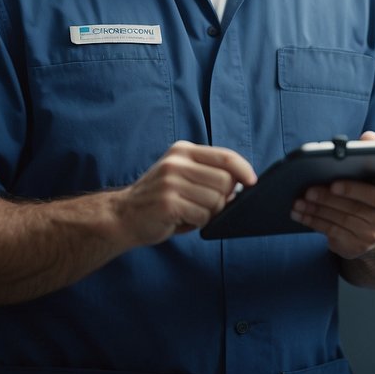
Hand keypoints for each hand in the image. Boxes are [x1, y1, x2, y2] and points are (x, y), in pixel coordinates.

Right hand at [115, 141, 256, 245]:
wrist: (122, 216)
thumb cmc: (159, 199)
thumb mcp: (181, 176)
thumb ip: (208, 175)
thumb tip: (241, 184)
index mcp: (182, 151)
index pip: (225, 156)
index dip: (244, 169)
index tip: (252, 182)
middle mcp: (176, 162)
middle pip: (225, 181)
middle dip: (223, 199)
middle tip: (207, 206)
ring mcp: (171, 181)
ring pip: (215, 200)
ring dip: (209, 213)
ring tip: (191, 212)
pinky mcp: (168, 202)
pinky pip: (202, 216)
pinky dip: (198, 222)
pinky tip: (181, 219)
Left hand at [290, 131, 374, 259]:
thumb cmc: (373, 191)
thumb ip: (373, 152)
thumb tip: (368, 137)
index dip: (353, 190)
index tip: (333, 183)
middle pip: (351, 209)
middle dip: (326, 199)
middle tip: (306, 190)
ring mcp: (371, 237)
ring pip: (337, 221)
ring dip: (314, 211)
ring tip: (297, 202)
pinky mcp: (355, 248)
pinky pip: (330, 232)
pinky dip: (312, 223)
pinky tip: (299, 214)